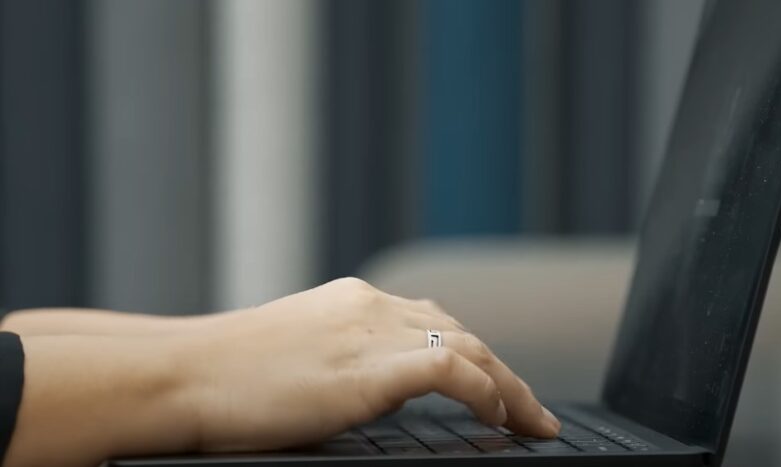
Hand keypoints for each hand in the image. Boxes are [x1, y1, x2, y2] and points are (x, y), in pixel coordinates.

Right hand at [180, 277, 559, 451]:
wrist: (185, 373)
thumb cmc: (228, 375)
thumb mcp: (300, 354)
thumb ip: (348, 361)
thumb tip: (381, 389)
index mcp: (354, 301)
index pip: (433, 322)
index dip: (472, 355)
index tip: (494, 384)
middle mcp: (372, 306)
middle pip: (462, 333)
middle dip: (502, 371)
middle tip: (528, 408)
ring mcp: (374, 332)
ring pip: (471, 350)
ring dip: (509, 386)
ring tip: (531, 420)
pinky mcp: (371, 367)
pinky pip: (453, 374)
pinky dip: (488, 394)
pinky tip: (501, 418)